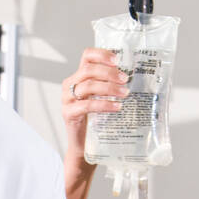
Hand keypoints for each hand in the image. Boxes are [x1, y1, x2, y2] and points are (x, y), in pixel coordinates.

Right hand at [62, 49, 128, 166]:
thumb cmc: (94, 119)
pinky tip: (116, 106)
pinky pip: (87, 105)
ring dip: (109, 88)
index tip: (117, 60)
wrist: (83, 144)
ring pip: (88, 86)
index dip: (102, 54)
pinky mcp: (68, 113)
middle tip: (125, 79)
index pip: (87, 56)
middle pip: (88, 69)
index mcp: (78, 77)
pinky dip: (103, 104)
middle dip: (109, 73)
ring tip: (124, 94)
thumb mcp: (101, 97)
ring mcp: (67, 99)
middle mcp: (69, 85)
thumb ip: (108, 85)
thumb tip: (132, 75)